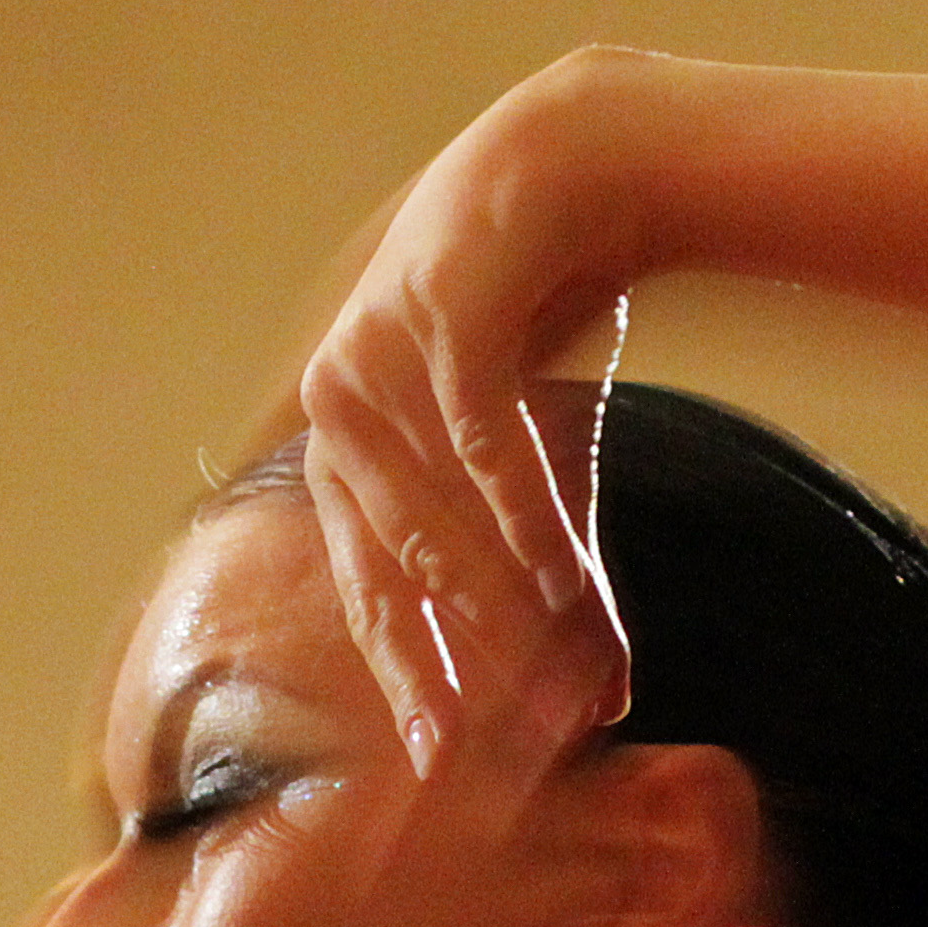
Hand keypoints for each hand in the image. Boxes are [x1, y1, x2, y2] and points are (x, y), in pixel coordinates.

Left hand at [295, 49, 654, 780]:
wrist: (582, 166)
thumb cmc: (549, 306)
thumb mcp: (527, 444)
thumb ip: (535, 550)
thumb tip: (590, 686)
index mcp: (341, 447)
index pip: (369, 590)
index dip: (413, 676)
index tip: (447, 759)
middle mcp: (337, 407)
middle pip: (392, 573)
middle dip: (453, 666)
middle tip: (496, 747)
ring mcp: (375, 359)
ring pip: (435, 523)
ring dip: (499, 611)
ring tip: (556, 683)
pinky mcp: (435, 317)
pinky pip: (478, 445)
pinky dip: (523, 518)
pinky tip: (562, 586)